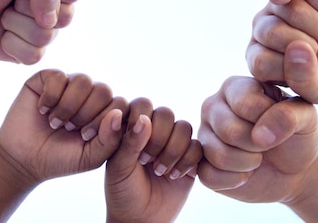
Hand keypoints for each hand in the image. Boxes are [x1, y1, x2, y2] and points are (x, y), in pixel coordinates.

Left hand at [0, 0, 79, 63]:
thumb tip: (51, 23)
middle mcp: (52, 6)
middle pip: (65, 16)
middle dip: (30, 8)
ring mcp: (41, 30)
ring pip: (47, 36)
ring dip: (16, 25)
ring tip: (2, 14)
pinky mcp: (28, 52)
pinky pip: (35, 55)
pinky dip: (12, 44)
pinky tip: (0, 33)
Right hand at [0, 70, 127, 185]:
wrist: (22, 159)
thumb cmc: (60, 159)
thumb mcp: (90, 157)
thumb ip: (110, 140)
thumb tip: (117, 114)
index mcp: (105, 112)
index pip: (120, 104)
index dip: (104, 119)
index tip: (85, 136)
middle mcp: (90, 95)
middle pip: (104, 90)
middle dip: (86, 113)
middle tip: (69, 129)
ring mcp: (69, 85)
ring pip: (83, 80)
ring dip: (68, 106)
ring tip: (55, 122)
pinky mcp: (47, 79)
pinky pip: (58, 76)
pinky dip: (50, 97)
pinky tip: (42, 110)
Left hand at [105, 98, 201, 222]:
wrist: (141, 220)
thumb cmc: (123, 192)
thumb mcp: (119, 168)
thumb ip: (129, 143)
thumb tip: (144, 119)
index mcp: (132, 127)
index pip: (142, 105)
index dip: (142, 121)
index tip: (135, 149)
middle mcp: (154, 130)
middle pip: (166, 113)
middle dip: (159, 138)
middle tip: (147, 161)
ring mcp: (173, 143)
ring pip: (184, 127)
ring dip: (173, 150)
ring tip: (160, 171)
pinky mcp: (190, 158)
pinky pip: (198, 147)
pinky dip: (187, 161)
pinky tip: (174, 176)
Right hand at [198, 76, 317, 203]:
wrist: (295, 168)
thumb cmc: (297, 135)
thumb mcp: (306, 117)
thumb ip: (290, 115)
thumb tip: (260, 135)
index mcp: (234, 87)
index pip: (245, 104)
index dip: (268, 122)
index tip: (279, 125)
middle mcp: (212, 106)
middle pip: (229, 131)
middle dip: (258, 146)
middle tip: (268, 145)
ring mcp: (204, 135)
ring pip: (218, 155)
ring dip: (248, 164)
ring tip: (258, 158)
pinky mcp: (201, 164)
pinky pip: (209, 176)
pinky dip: (235, 180)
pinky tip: (245, 173)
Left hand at [247, 0, 317, 102]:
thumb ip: (305, 82)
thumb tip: (296, 50)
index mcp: (260, 56)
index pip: (260, 63)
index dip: (290, 68)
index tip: (310, 69)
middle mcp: (263, 26)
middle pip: (271, 32)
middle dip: (306, 44)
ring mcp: (282, 2)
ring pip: (291, 9)